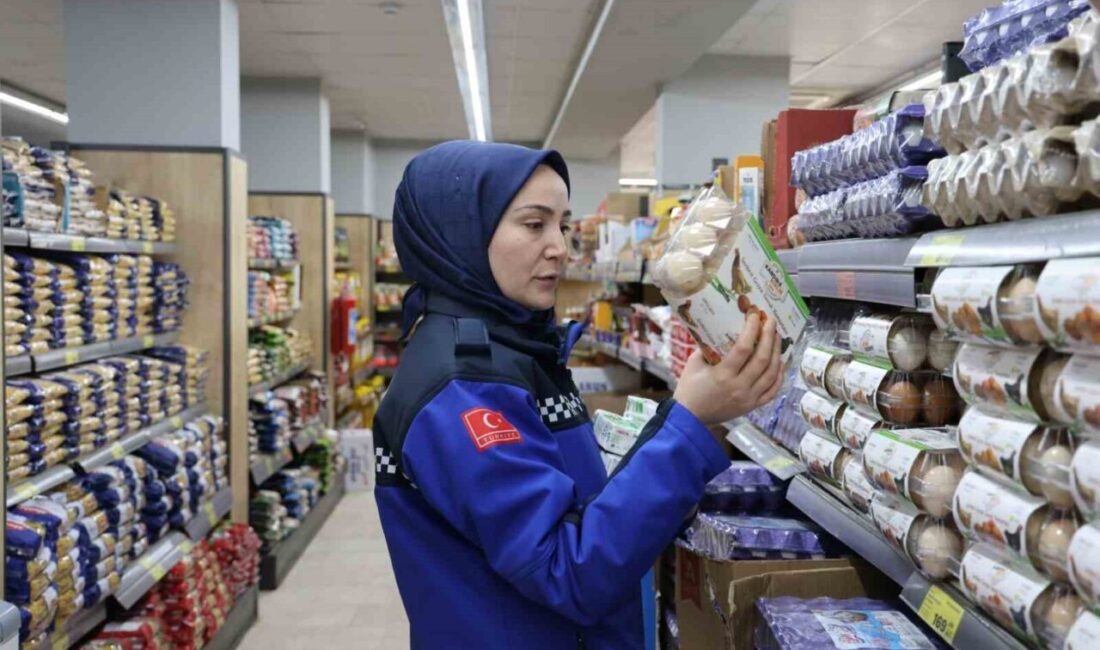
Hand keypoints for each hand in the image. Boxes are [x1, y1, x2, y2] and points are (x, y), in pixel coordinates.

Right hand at [673, 313, 783, 427]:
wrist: (690, 418)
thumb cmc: (689, 389)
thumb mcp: (694, 363)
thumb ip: (708, 347)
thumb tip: (722, 329)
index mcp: (723, 375)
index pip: (744, 347)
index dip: (752, 329)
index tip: (754, 314)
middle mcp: (739, 387)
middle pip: (762, 358)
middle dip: (769, 336)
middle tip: (770, 321)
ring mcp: (749, 398)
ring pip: (771, 373)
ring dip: (777, 352)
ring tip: (776, 337)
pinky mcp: (752, 406)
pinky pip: (773, 390)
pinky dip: (779, 375)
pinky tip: (780, 362)